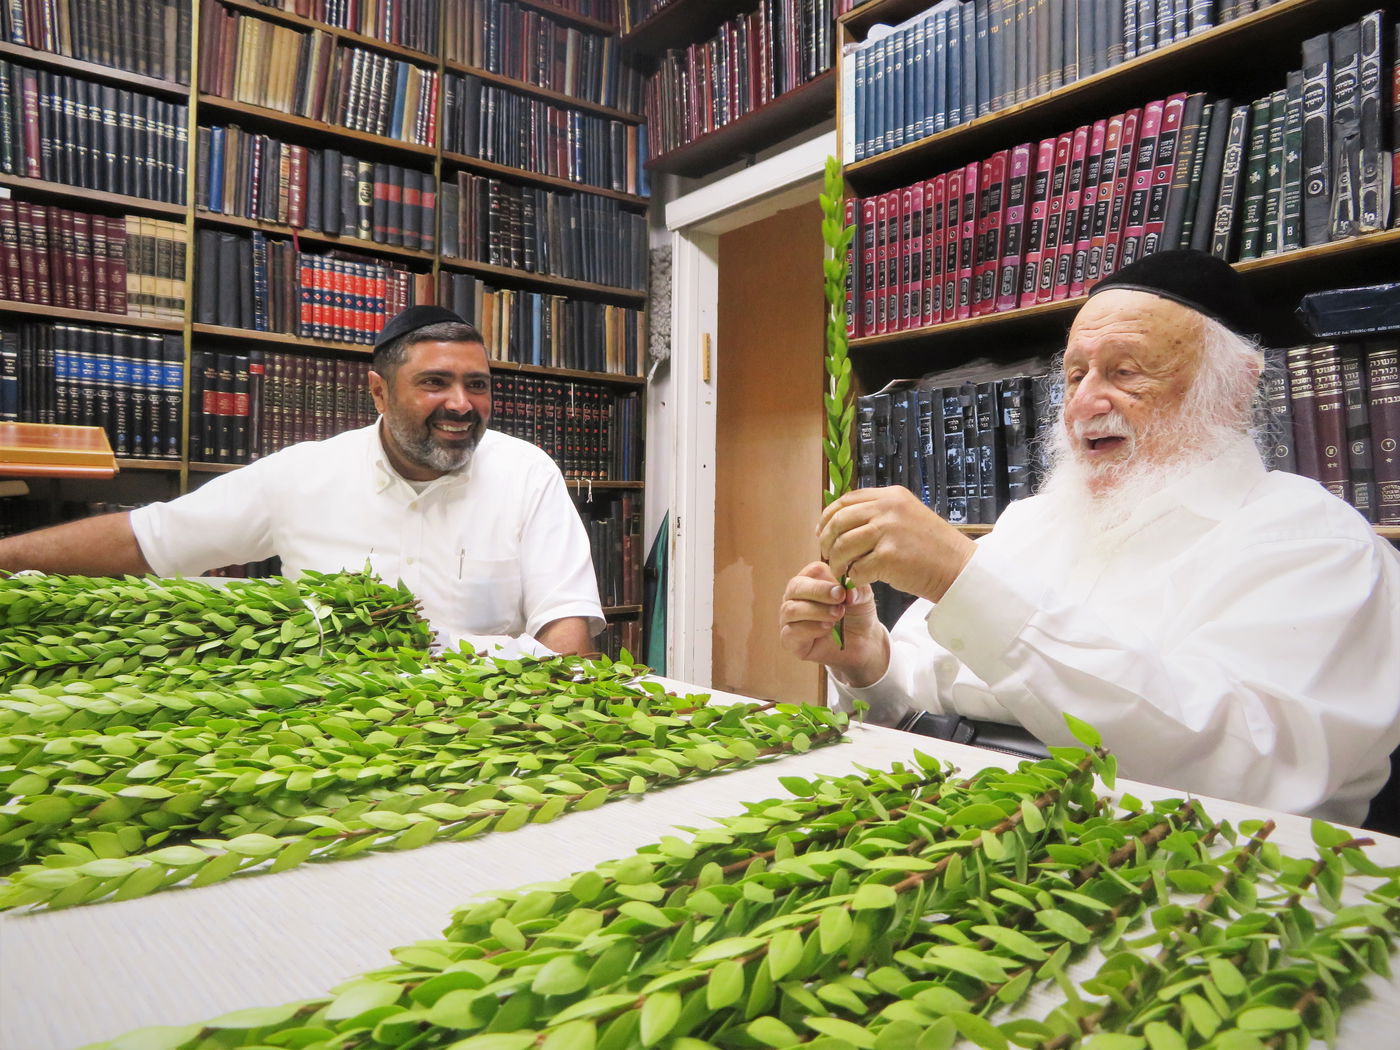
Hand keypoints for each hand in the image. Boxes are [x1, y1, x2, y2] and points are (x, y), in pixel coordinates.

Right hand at [778, 561, 888, 686]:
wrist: (861, 642)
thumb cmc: (857, 614)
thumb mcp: (863, 597)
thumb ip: (857, 589)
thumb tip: (847, 590)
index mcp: (812, 579)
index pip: (813, 570)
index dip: (828, 577)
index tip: (844, 587)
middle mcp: (796, 596)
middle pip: (796, 586)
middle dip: (819, 591)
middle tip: (840, 598)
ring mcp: (790, 617)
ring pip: (791, 609)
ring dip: (816, 611)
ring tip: (837, 615)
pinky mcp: (790, 639)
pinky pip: (791, 632)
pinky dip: (809, 629)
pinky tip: (826, 628)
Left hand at [820, 487, 975, 602]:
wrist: (958, 568)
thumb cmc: (931, 548)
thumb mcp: (905, 517)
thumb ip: (878, 514)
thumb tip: (840, 522)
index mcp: (890, 496)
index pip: (845, 500)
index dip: (828, 518)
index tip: (822, 533)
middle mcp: (888, 509)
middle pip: (838, 521)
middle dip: (827, 542)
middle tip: (829, 556)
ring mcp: (888, 531)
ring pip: (843, 546)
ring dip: (837, 562)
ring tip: (843, 571)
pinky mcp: (889, 556)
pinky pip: (857, 568)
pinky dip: (854, 578)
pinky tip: (861, 580)